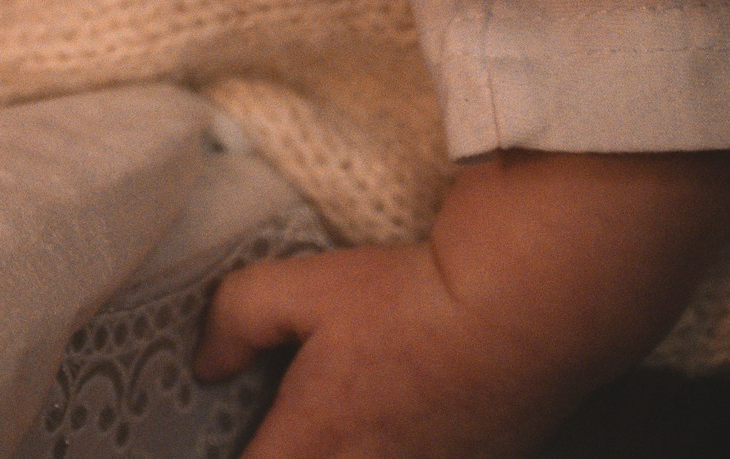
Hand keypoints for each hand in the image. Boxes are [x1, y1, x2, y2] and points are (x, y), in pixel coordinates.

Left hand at [195, 242, 574, 458]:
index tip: (236, 439)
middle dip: (286, 455)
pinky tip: (392, 421)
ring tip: (338, 425)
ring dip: (339, 451)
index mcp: (316, 439)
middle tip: (278, 432)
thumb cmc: (410, 298)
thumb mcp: (299, 287)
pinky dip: (394, 449)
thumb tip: (205, 363)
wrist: (524, 307)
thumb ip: (234, 322)